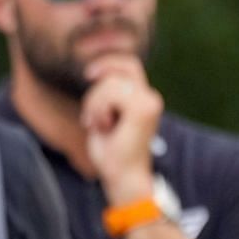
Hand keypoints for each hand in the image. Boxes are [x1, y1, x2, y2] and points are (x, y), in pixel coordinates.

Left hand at [80, 53, 162, 203]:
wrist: (122, 176)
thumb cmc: (111, 151)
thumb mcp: (104, 116)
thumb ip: (106, 95)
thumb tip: (93, 73)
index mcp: (143, 98)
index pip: (128, 64)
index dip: (108, 62)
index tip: (88, 74)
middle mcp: (150, 97)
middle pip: (114, 73)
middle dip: (94, 95)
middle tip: (92, 120)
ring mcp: (149, 102)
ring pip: (109, 84)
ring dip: (95, 106)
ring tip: (100, 126)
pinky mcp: (144, 108)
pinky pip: (111, 94)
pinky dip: (99, 110)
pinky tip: (104, 127)